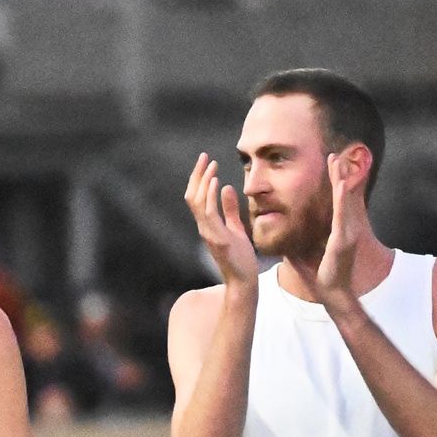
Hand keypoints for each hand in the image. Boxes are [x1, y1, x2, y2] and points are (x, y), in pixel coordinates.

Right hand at [184, 153, 256, 288]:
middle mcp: (204, 227)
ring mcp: (208, 233)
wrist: (243, 280)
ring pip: (198, 203)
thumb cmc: (240, 258)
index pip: (197, 197)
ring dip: (203, 182)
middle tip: (205, 156)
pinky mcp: (217, 238)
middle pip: (192, 196)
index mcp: (207, 225)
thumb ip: (230, 209)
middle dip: (197, 175)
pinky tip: (216, 182)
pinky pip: (209, 214)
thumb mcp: (236, 229)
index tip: (207, 161)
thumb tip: (226, 188)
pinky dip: (210, 196)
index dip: (199, 179)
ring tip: (212, 165)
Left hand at [313, 151, 365, 304]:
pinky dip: (344, 199)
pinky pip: (343, 215)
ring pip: (346, 200)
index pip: (338, 198)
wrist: (334, 289)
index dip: (336, 180)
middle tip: (336, 153)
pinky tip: (343, 185)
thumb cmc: (325, 271)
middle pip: (345, 194)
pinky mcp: (344, 239)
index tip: (331, 162)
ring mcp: (347, 231)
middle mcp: (346, 226)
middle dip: (341, 173)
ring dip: (344, 180)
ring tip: (340, 162)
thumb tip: (295, 227)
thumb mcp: (316, 246)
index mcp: (340, 226)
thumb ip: (310, 235)